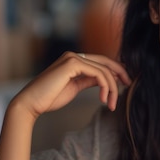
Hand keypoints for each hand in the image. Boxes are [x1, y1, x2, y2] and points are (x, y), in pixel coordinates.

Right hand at [10, 52, 130, 119]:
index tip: (125, 83)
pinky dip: (105, 86)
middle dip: (120, 74)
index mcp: (74, 60)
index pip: (101, 62)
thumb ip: (89, 81)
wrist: (31, 104)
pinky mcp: (72, 64)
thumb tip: (105, 80)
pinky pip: (98, 73)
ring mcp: (72, 58)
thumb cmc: (49, 98)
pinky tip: (103, 98)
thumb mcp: (75, 87)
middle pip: (105, 62)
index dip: (116, 71)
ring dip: (112, 87)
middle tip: (129, 86)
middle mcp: (74, 56)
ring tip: (111, 103)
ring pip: (104, 70)